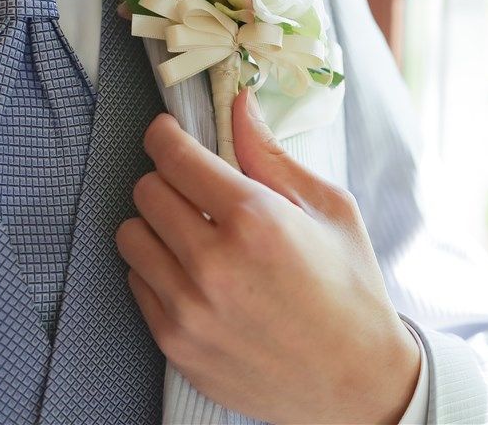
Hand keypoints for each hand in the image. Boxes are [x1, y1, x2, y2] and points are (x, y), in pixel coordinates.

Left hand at [116, 89, 420, 423]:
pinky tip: (195, 274)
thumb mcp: (330, 209)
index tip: (169, 133)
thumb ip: (272, 154)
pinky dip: (157, 271)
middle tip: (194, 188)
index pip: (174, 157)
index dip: (166, 135)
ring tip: (191, 233)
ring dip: (155, 226)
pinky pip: (137, 285)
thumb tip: (239, 105)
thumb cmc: (351, 289)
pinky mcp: (176, 345)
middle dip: (167, 180)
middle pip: (146, 192)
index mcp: (255, 220)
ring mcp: (190, 309)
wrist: (356, 381)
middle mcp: (214, 264)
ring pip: (131, 237)